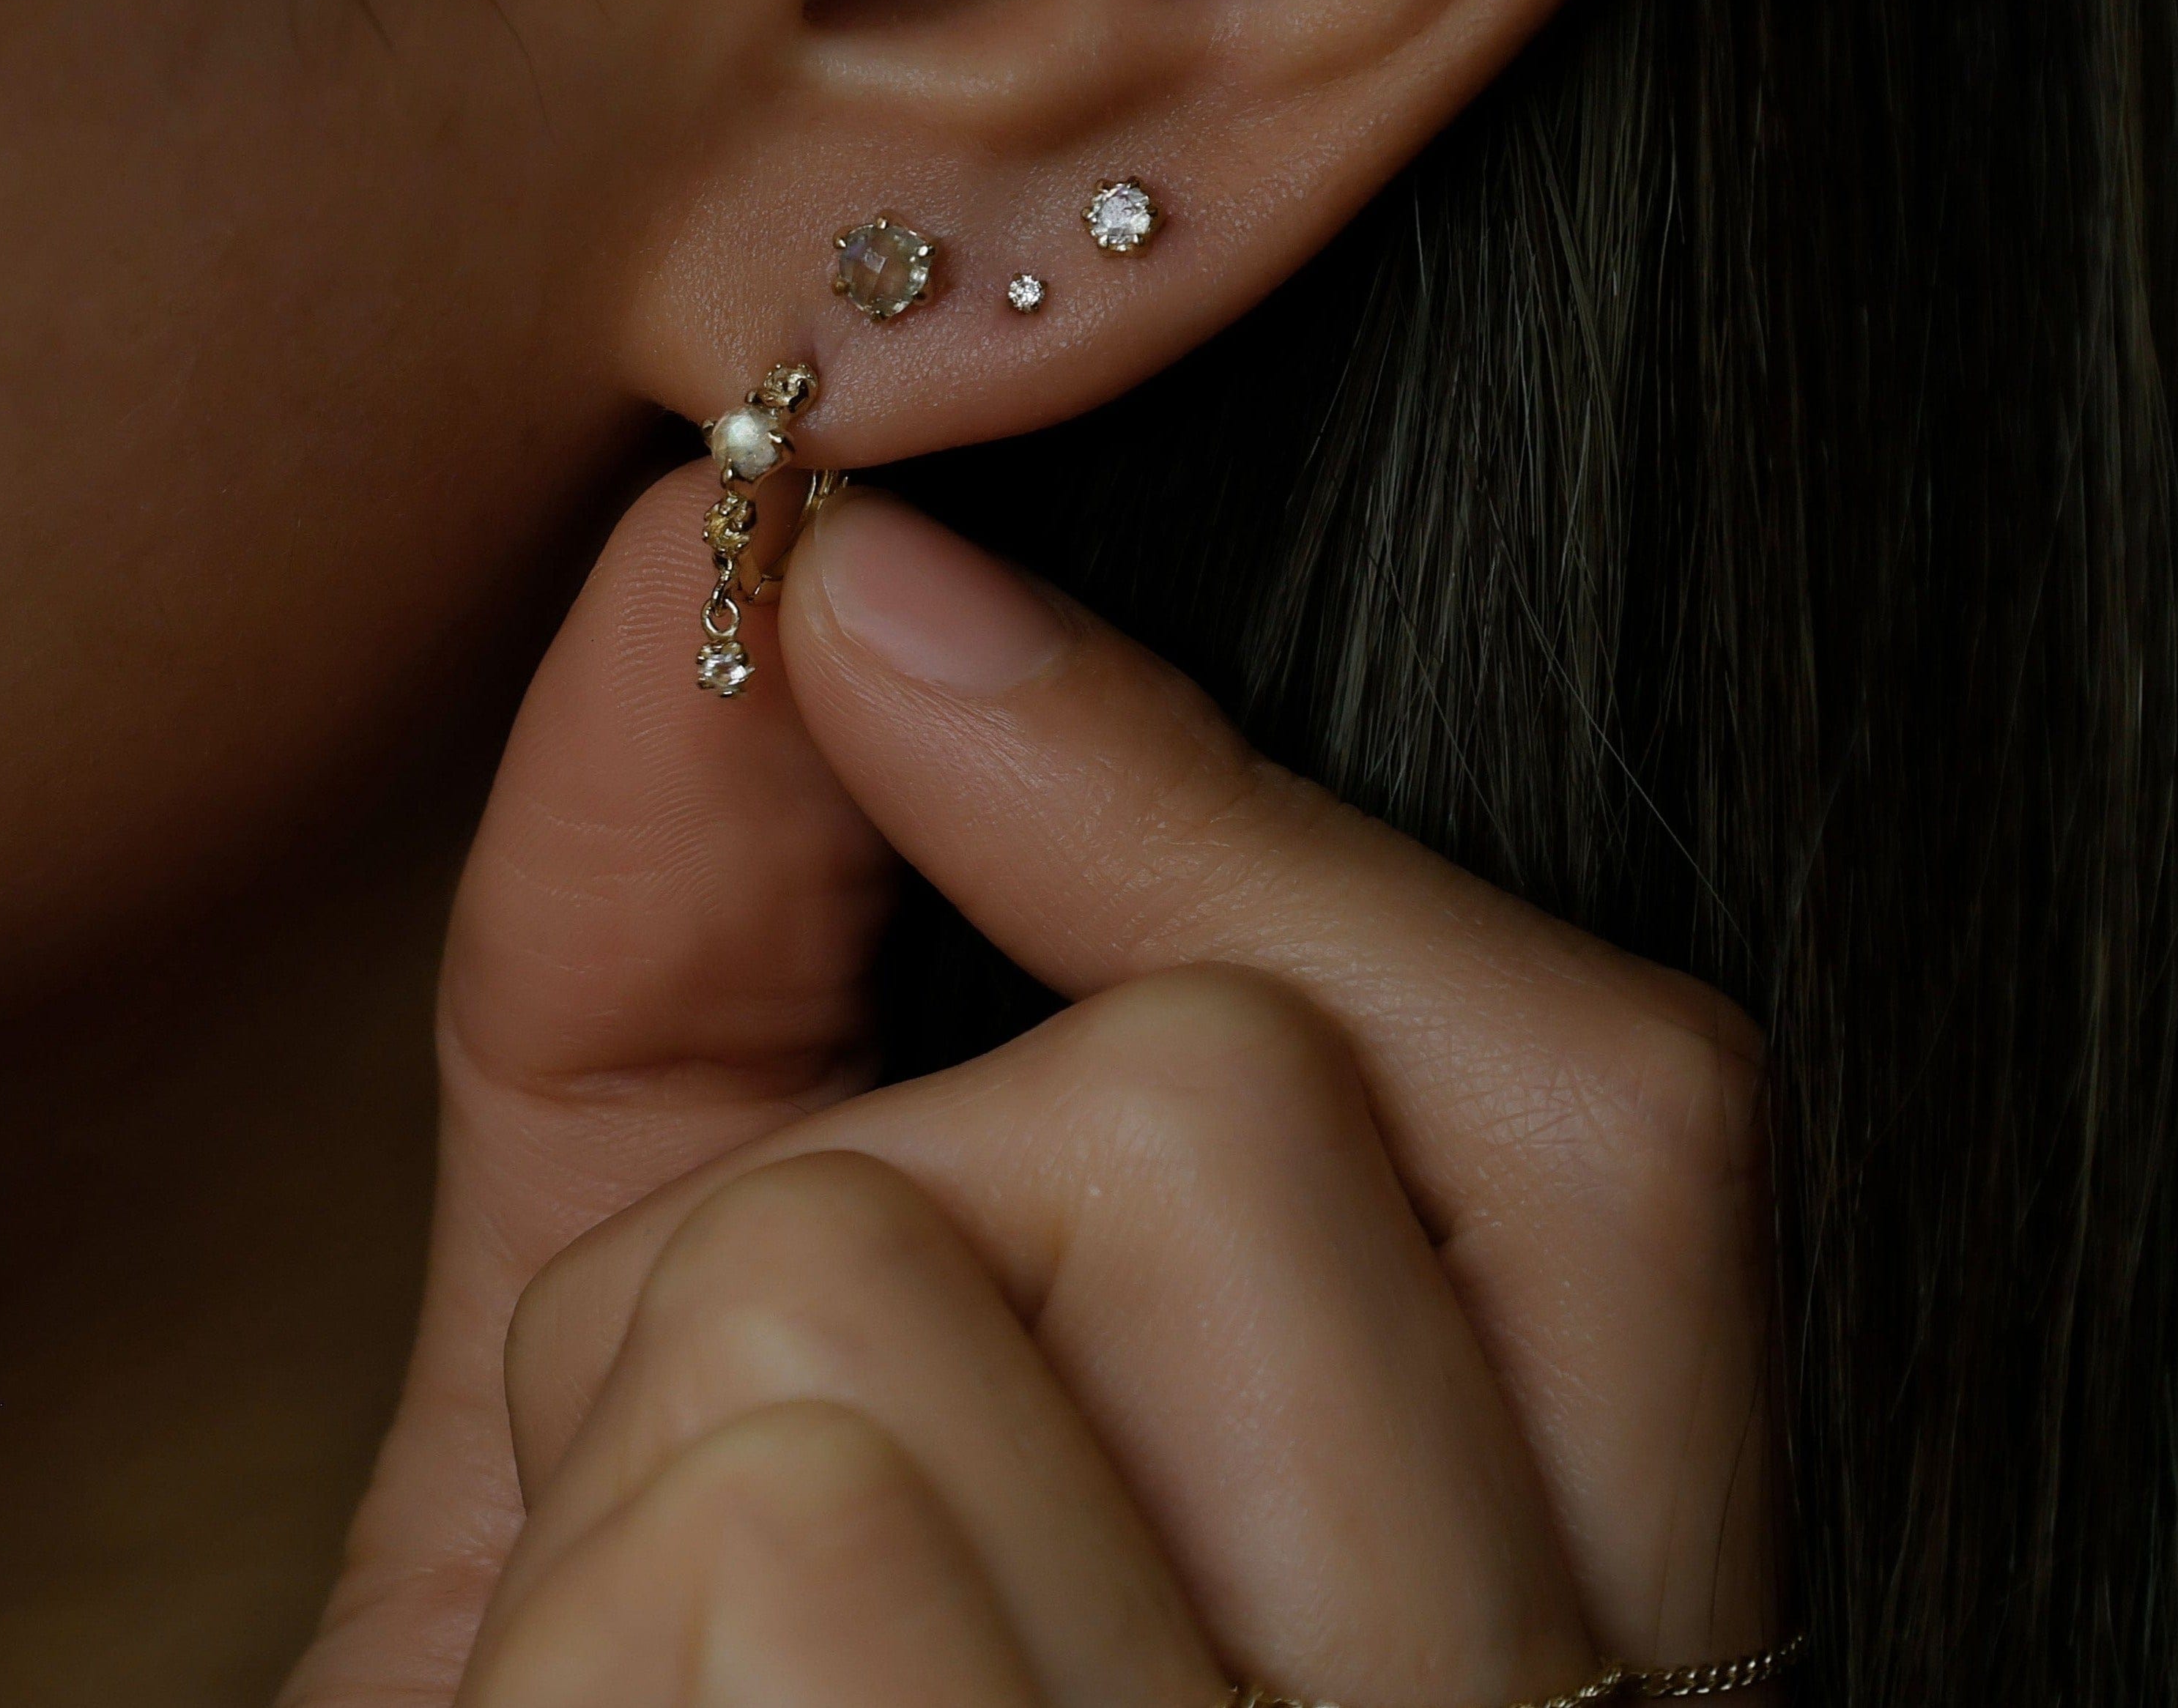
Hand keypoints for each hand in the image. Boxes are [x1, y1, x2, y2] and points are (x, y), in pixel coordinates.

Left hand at [283, 475, 1775, 1706]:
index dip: (1204, 803)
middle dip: (847, 1213)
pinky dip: (574, 1645)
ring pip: (882, 1315)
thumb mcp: (682, 1352)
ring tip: (696, 1680)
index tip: (886, 612)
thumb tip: (769, 578)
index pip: (1603, 1093)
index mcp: (1577, 1618)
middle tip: (779, 1469)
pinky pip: (770, 1560)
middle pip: (1204, 1121)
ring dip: (662, 1469)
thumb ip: (706, 965)